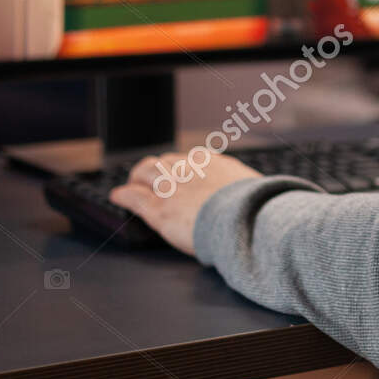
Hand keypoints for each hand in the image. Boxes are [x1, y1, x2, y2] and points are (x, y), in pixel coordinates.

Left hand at [109, 151, 262, 255]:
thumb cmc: (254, 209)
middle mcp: (190, 169)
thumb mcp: (254, 189)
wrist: (243, 220)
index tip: (181, 173)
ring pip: (146, 172)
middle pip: (165, 161)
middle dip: (157, 169)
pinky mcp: (158, 207)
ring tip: (132, 183)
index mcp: (214, 164)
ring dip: (138, 177)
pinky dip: (124, 194)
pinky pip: (134, 196)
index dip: (182, 167)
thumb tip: (260, 194)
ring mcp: (172, 187)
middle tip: (150, 177)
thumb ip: (245, 188)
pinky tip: (118, 195)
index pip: (191, 159)